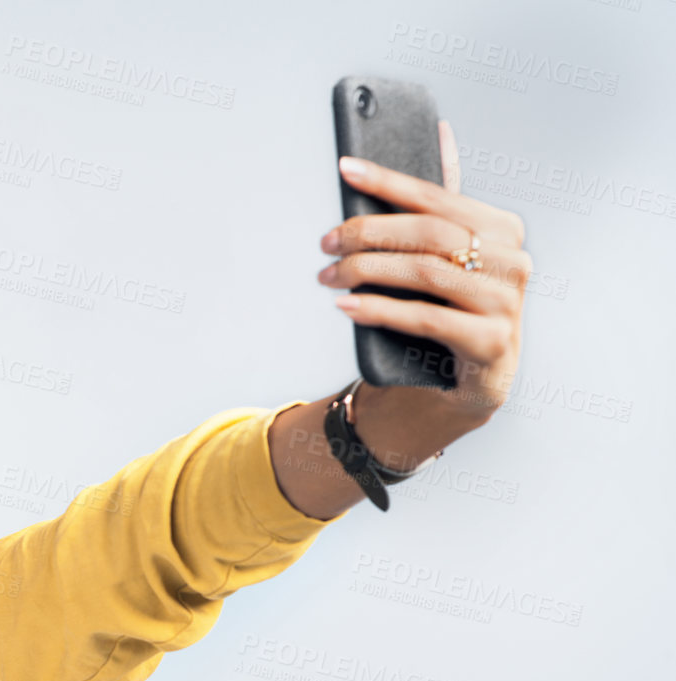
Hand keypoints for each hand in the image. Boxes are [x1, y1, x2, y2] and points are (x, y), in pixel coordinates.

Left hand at [317, 119, 530, 429]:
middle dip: (369, 233)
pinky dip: (381, 309)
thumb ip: (441, 207)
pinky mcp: (492, 344)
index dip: (388, 181)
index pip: (437, 197)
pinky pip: (427, 318)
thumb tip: (439, 133)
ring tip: (329, 276)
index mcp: (502, 230)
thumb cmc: (448, 312)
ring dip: (367, 271)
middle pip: (429, 234)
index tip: (345, 168)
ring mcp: (508, 304)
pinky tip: (347, 305)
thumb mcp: (444, 260)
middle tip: (326, 243)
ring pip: (426, 273)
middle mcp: (514, 261)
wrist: (463, 387)